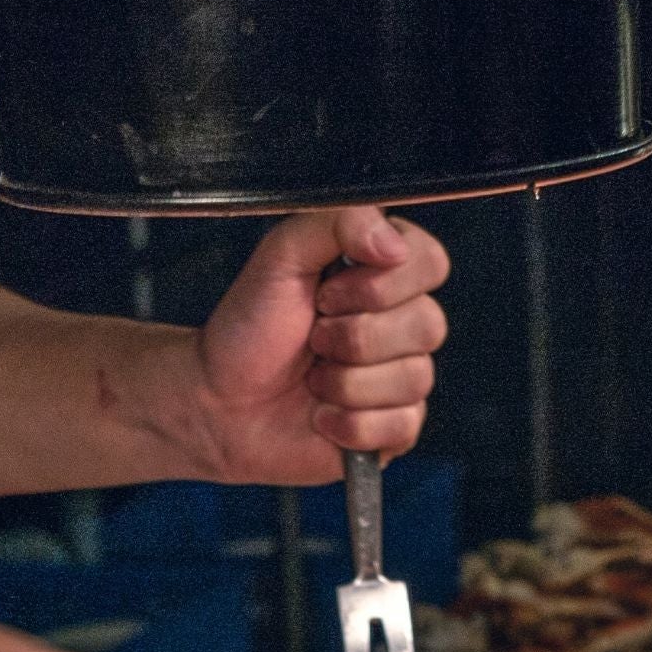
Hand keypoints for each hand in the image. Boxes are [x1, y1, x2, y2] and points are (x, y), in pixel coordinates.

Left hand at [193, 206, 449, 484]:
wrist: (221, 403)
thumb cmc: (249, 331)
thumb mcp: (280, 256)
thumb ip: (336, 223)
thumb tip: (393, 243)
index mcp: (382, 274)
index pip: (430, 262)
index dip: (379, 284)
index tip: (326, 294)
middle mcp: (400, 323)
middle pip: (428, 324)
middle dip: (354, 337)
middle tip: (313, 339)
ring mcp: (402, 378)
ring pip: (413, 379)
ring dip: (346, 383)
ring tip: (313, 379)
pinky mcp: (395, 428)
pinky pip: (402, 425)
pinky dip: (350, 423)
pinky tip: (322, 416)